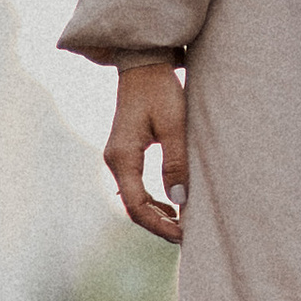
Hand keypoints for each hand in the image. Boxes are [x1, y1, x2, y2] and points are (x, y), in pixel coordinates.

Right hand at [104, 61, 187, 241]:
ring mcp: (117, 157)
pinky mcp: (125, 153)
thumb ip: (175, 162)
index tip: (183, 234)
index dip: (159, 225)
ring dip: (155, 215)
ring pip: (133, 198)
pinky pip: (135, 186)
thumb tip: (179, 201)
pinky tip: (171, 206)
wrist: (144, 64)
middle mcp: (114, 160)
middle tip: (186, 236)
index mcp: (123, 157)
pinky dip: (152, 201)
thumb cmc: (160, 90)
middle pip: (132, 206)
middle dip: (158, 225)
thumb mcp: (174, 125)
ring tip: (182, 225)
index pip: (137, 204)